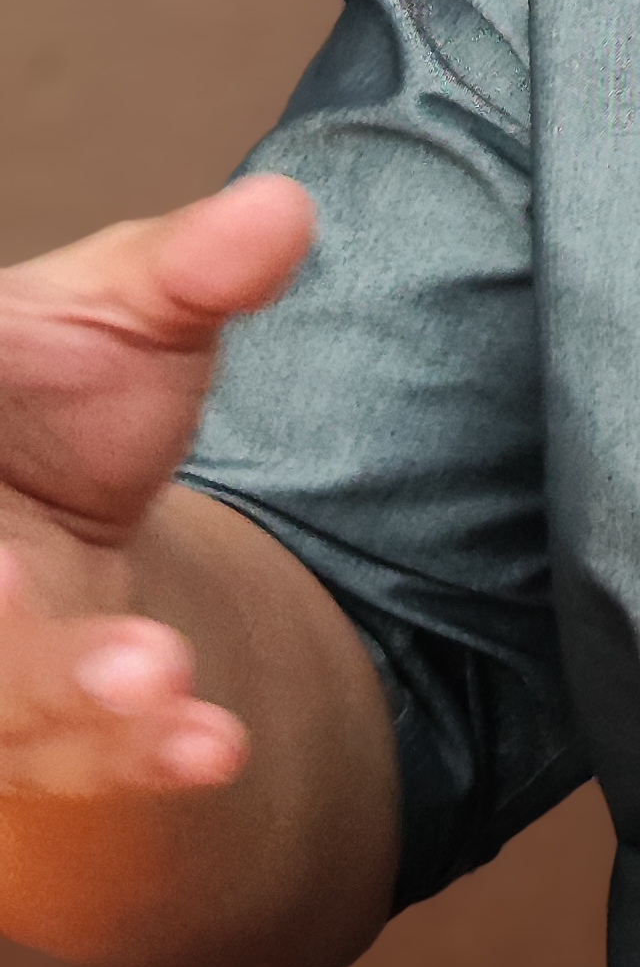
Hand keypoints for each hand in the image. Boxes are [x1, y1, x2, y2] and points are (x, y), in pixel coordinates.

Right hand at [0, 181, 314, 802]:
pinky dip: (133, 753)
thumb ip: (192, 268)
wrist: (41, 480)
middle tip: (69, 610)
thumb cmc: (55, 379)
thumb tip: (284, 213)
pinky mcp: (21, 726)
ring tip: (163, 675)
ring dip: (73, 700)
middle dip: (12, 634)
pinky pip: (67, 754)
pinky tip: (213, 745)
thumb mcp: (124, 306)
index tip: (7, 556)